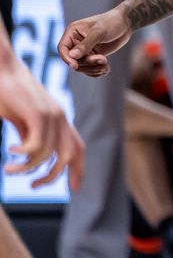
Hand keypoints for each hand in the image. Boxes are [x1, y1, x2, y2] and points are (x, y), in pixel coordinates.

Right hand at [0, 59, 83, 189]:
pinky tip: (9, 152)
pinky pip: (36, 146)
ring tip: (8, 169)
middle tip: (33, 186)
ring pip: (47, 155)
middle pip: (69, 155)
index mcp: (59, 120)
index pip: (77, 147)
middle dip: (53, 176)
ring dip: (27, 168)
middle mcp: (60, 118)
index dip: (79, 168)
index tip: (75, 188)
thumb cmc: (8, 94)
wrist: (2, 69)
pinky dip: (23, 155)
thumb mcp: (22, 119)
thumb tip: (32, 155)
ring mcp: (51, 114)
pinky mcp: (38, 113)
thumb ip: (30, 134)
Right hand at [58, 8, 132, 77]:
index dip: (67, 59)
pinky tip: (106, 70)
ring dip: (93, 69)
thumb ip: (86, 44)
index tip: (75, 66)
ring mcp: (85, 50)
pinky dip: (97, 71)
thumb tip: (72, 56)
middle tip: (104, 59)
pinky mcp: (93, 55)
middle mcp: (76, 42)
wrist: (126, 23)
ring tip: (106, 67)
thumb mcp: (99, 32)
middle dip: (88, 63)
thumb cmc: (112, 22)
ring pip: (82, 66)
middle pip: (73, 60)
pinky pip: (90, 68)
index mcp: (73, 32)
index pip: (63, 48)